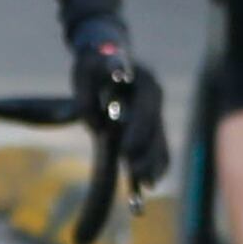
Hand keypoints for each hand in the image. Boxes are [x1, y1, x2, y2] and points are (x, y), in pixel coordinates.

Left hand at [74, 32, 166, 189]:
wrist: (108, 58)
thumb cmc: (94, 64)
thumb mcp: (83, 71)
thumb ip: (85, 96)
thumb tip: (95, 125)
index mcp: (143, 80)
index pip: (145, 105)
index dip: (140, 128)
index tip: (127, 151)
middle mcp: (155, 97)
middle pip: (155, 129)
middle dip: (146, 152)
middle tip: (135, 173)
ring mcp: (155, 113)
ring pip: (159, 141)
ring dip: (153, 164)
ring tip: (146, 185)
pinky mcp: (152, 127)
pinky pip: (158, 148)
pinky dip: (155, 166)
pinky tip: (147, 185)